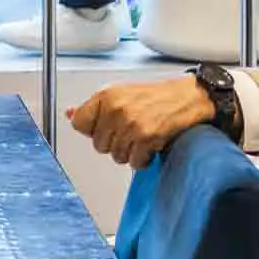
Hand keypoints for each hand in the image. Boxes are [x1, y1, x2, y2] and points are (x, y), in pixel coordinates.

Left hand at [67, 77, 212, 168]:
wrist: (189, 97)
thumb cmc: (155, 97)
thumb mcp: (120, 95)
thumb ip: (95, 107)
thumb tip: (69, 114)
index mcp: (106, 96)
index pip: (79, 123)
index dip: (92, 130)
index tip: (104, 127)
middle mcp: (116, 109)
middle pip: (98, 145)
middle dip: (114, 143)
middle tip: (129, 131)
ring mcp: (131, 124)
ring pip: (116, 156)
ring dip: (130, 152)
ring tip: (141, 136)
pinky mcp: (147, 138)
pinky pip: (134, 163)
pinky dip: (143, 159)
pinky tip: (150, 145)